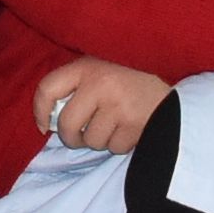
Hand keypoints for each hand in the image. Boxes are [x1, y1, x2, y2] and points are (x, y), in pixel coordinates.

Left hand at [31, 56, 169, 155]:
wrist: (173, 90)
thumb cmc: (129, 80)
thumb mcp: (101, 70)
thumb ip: (76, 87)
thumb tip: (48, 120)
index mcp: (87, 66)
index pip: (47, 88)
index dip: (40, 111)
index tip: (44, 126)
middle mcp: (101, 83)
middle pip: (67, 125)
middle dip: (72, 138)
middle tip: (82, 136)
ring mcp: (118, 105)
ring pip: (92, 140)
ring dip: (100, 140)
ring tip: (115, 124)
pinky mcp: (135, 124)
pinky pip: (113, 147)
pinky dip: (119, 143)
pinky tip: (130, 127)